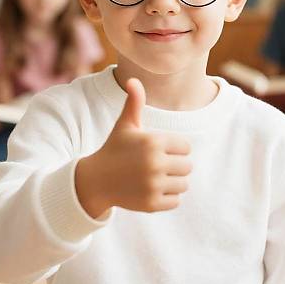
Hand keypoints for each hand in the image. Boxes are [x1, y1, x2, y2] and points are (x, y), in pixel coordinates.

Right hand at [75, 78, 192, 217]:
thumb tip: (132, 79)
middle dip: (175, 165)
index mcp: (154, 141)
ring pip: (183, 184)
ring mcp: (153, 185)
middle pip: (187, 166)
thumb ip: (134, 102)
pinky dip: (167, 197)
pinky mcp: (152, 204)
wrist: (96, 180)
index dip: (174, 147)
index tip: (158, 149)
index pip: (186, 146)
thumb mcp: (125, 124)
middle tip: (157, 164)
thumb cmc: (115, 148)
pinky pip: (176, 201)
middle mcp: (155, 163)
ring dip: (173, 181)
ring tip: (155, 176)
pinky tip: (151, 189)